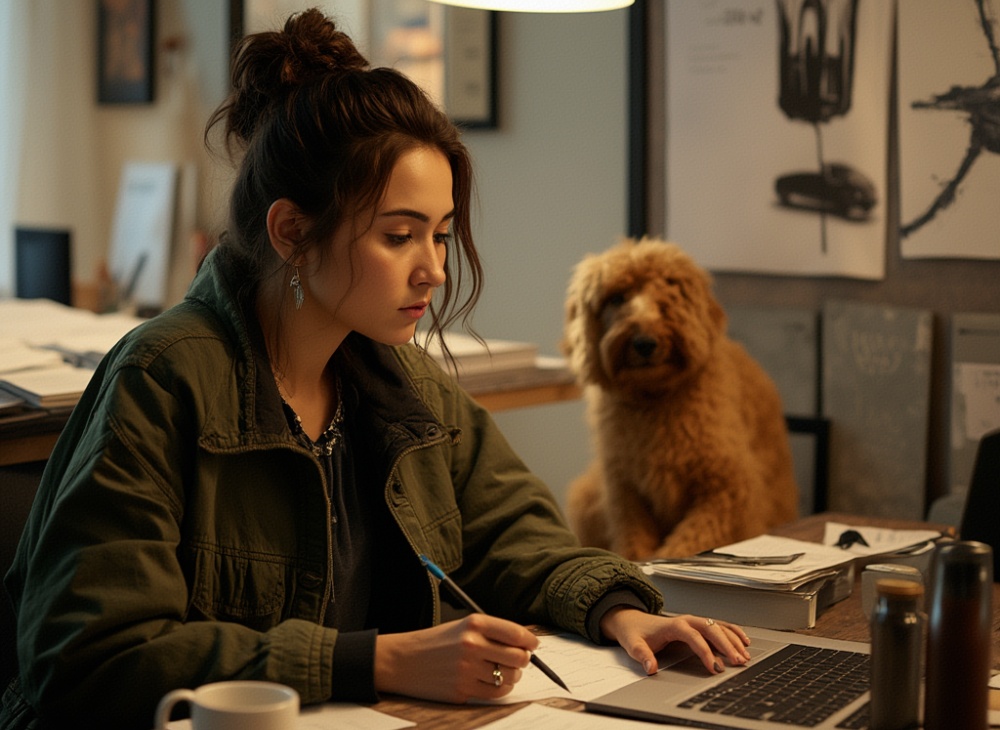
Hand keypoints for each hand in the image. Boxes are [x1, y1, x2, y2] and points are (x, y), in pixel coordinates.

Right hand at [373, 614, 537, 702]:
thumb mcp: (463, 626)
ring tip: (502, 671)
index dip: (530, 641)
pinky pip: (496, 693)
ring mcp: (467, 669)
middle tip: (518, 660)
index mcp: (474, 624)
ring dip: (512, 675)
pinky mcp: (462, 690)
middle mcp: (472, 645)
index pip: (516, 634)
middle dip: (523, 660)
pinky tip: (493, 681)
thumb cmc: (436, 642)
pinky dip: (500, 689)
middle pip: (518, 657)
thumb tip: (525, 644)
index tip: (532, 645)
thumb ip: (492, 632)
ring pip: (510, 677)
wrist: (404, 660)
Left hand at [599, 607, 750, 675]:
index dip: (705, 651)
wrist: (633, 620)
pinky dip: (733, 632)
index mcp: (673, 625)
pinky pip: (719, 625)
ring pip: (718, 626)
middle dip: (726, 645)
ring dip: (733, 639)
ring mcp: (693, 621)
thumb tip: (650, 667)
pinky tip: (744, 641)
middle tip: (738, 662)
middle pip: (711, 629)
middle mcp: (686, 620)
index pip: (694, 637)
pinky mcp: (698, 625)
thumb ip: (642, 656)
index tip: (714, 666)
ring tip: (744, 655)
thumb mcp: (634, 645)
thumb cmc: (636, 633)